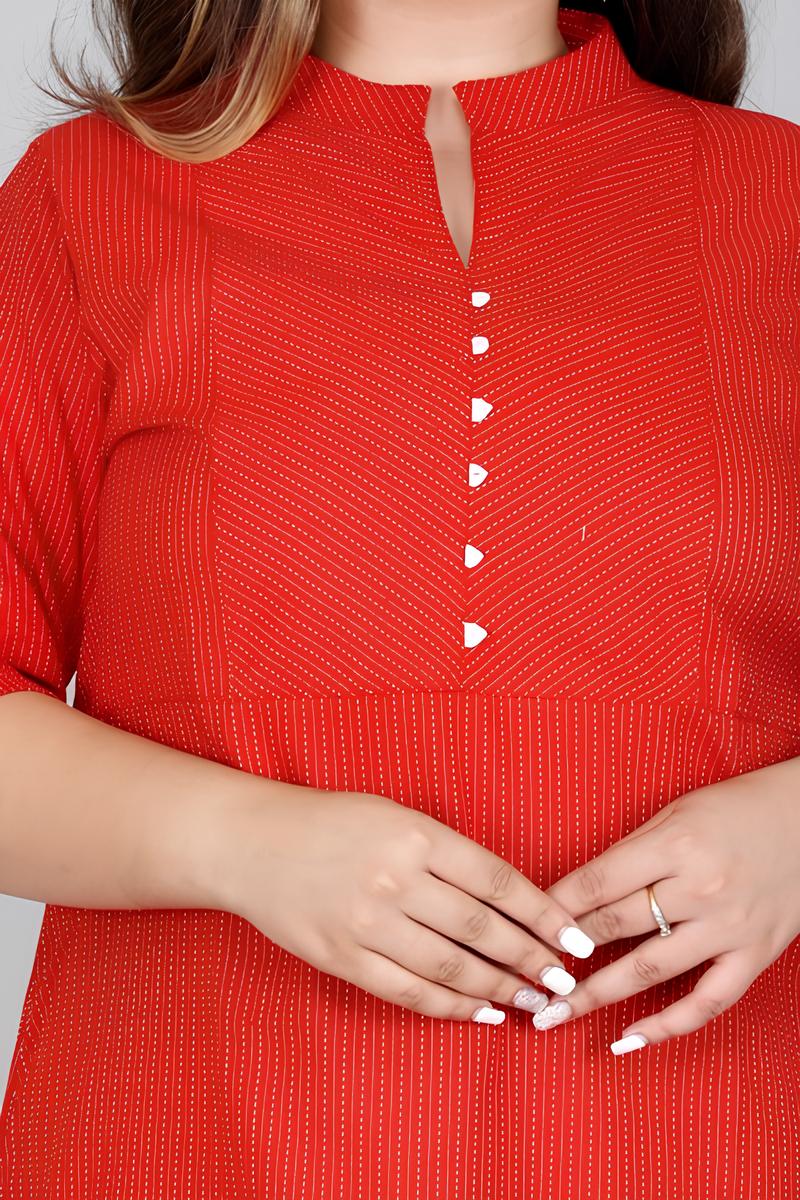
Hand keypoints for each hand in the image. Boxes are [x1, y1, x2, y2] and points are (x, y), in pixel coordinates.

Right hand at [218, 783, 595, 1022]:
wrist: (252, 843)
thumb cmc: (331, 822)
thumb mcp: (395, 815)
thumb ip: (446, 852)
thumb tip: (507, 897)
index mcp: (416, 835)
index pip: (497, 880)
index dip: (543, 914)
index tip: (574, 937)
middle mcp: (395, 879)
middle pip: (482, 929)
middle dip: (531, 958)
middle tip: (563, 978)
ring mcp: (367, 923)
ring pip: (451, 967)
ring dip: (499, 988)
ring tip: (530, 998)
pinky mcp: (342, 959)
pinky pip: (408, 992)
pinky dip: (451, 1006)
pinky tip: (480, 1012)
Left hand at [537, 757, 799, 1051]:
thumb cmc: (735, 809)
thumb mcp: (676, 812)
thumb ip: (630, 853)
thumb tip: (575, 892)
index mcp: (676, 844)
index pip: (597, 882)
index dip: (554, 908)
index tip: (522, 927)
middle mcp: (701, 888)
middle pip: (616, 926)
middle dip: (563, 953)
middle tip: (524, 976)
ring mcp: (729, 927)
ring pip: (651, 969)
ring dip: (596, 995)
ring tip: (553, 1015)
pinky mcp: (755, 955)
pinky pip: (707, 1002)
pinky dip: (666, 1026)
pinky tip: (627, 1039)